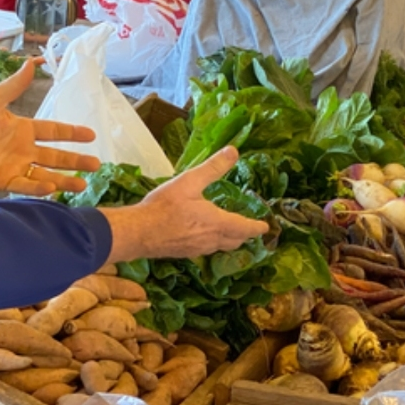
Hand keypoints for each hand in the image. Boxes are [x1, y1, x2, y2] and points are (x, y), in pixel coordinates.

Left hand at [0, 57, 100, 195]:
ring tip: (82, 185)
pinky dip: (38, 188)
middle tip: (97, 165)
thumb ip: (15, 85)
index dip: (73, 133)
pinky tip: (52, 188)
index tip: (91, 135)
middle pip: (56, 156)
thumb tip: (31, 62)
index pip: (54, 132)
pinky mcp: (3, 181)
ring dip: (64, 180)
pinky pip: (25, 185)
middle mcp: (24, 149)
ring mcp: (15, 166)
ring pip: (46, 174)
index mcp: (24, 129)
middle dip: (76, 161)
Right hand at [100, 147, 269, 263]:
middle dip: (245, 234)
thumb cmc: (164, 206)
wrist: (138, 233)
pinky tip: (206, 236)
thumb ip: (213, 168)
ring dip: (230, 240)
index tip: (265, 227)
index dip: (257, 227)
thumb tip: (234, 151)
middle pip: (235, 241)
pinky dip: (214, 243)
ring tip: (232, 232)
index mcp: (217, 223)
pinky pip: (207, 250)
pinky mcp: (185, 253)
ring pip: (221, 247)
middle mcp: (211, 240)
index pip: (245, 228)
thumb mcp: (189, 182)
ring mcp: (198, 249)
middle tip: (250, 228)